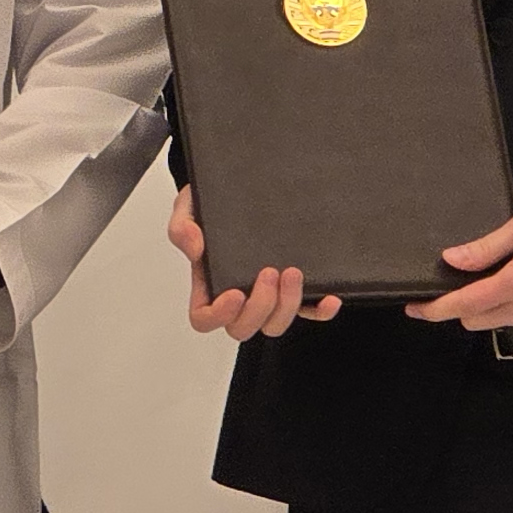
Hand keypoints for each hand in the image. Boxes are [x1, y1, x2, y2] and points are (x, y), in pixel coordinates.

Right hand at [170, 184, 340, 338]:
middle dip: (260, 307)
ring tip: (293, 272)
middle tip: (269, 272)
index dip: (220, 316)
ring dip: (287, 306)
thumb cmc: (211, 203)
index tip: (236, 293)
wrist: (242, 184)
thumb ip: (183, 227)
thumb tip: (195, 247)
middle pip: (243, 328)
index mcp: (208, 282)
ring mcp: (267, 295)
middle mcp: (237, 295)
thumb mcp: (188, 207)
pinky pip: (309, 312)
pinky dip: (320, 310)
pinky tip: (329, 297)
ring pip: (275, 325)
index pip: (204, 318)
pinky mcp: (293, 290)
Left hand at [409, 191, 512, 332]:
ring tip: (482, 277)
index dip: (436, 309)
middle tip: (449, 282)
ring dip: (483, 308)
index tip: (415, 306)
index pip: (467, 306)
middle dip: (457, 307)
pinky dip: (507, 308)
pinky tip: (510, 283)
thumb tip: (451, 261)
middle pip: (478, 321)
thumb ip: (487, 248)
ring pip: (500, 322)